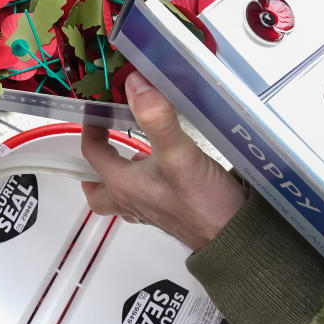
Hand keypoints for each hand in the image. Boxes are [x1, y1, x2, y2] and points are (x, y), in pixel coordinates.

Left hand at [81, 72, 247, 250]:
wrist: (233, 239)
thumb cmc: (202, 203)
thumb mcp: (178, 153)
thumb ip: (157, 119)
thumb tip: (135, 84)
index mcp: (123, 185)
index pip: (91, 154)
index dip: (90, 129)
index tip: (97, 110)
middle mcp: (132, 200)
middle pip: (98, 188)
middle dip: (94, 166)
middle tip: (103, 143)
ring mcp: (151, 210)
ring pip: (122, 194)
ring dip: (120, 174)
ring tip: (133, 150)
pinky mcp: (171, 213)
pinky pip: (146, 198)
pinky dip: (146, 182)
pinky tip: (163, 170)